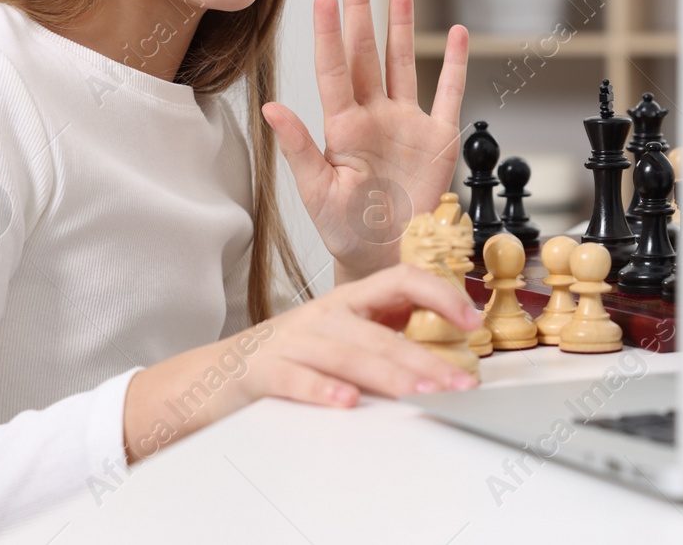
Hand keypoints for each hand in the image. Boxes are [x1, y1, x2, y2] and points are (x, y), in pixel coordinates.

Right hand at [250, 263, 482, 406]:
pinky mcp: (264, 371)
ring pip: (348, 355)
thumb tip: (441, 346)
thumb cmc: (285, 356)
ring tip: (421, 392)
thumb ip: (382, 335)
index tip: (470, 320)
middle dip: (424, 358)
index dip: (439, 295)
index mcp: (347, 302)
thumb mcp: (338, 334)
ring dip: (389, 375)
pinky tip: (348, 402)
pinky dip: (323, 390)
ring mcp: (293, 341)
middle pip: (380, 333)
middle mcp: (324, 315)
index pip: (400, 280)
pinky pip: (297, 379)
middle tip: (457, 383)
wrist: (212, 374)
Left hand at [262, 0, 468, 279]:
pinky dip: (453, 64)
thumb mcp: (317, 191)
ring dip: (400, 25)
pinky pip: (447, 93)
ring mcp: (406, 122)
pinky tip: (454, 34)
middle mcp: (373, 115)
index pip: (333, 69)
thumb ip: (299, 147)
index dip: (328, 32)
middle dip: (360, 9)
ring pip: (402, 62)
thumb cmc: (346, 228)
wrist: (385, 255)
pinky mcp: (437, 138)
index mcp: (342, 127)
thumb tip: (271, 108)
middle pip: (366, 52)